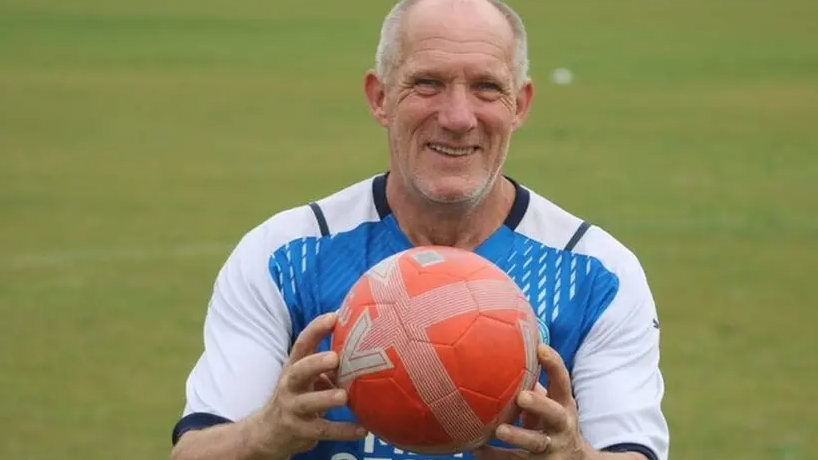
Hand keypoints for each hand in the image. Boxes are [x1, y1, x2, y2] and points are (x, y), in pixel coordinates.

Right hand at [252, 312, 367, 457]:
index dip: (316, 329)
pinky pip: (322, 430)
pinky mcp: (299, 431)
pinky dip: (342, 431)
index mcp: (295, 367)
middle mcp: (290, 385)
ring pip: (307, 403)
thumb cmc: (299, 397)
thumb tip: (366, 348)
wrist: (270, 432)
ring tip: (344, 396)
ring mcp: (292, 408)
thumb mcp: (309, 378)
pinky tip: (362, 429)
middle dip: (315, 363)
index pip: (302, 344)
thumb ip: (330, 366)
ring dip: (325, 398)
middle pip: (298, 371)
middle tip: (334, 357)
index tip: (334, 316)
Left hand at [471, 344, 587, 459]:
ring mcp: (552, 447)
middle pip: (554, 414)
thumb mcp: (551, 403)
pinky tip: (476, 448)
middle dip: (540, 405)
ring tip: (499, 431)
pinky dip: (495, 456)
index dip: (554, 364)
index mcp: (563, 404)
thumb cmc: (553, 422)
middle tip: (522, 397)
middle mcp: (561, 425)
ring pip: (536, 442)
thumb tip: (504, 353)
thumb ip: (534, 385)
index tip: (540, 348)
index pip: (562, 381)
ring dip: (518, 436)